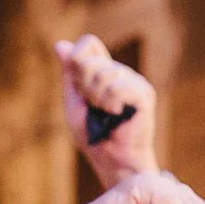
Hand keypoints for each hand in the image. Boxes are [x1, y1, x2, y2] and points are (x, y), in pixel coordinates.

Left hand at [56, 34, 158, 186]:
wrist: (112, 160)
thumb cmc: (94, 135)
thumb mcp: (74, 100)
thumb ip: (69, 73)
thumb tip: (60, 44)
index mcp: (105, 71)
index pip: (88, 43)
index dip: (77, 63)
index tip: (79, 89)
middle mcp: (121, 72)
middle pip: (90, 61)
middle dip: (84, 88)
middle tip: (94, 108)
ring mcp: (135, 82)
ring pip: (104, 74)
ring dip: (97, 99)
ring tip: (106, 114)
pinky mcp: (144, 95)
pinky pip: (118, 87)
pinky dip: (111, 104)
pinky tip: (117, 116)